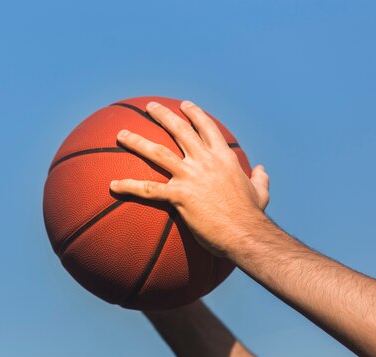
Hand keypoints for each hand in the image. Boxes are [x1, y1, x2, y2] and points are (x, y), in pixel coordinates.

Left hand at [110, 100, 269, 256]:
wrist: (246, 233)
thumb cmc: (252, 217)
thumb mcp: (260, 193)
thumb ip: (260, 178)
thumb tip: (262, 169)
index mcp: (223, 158)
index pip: (207, 128)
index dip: (195, 114)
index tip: (184, 105)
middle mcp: (205, 161)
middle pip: (179, 130)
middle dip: (163, 115)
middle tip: (149, 107)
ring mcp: (191, 177)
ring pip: (158, 152)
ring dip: (137, 141)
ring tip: (121, 135)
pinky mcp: (180, 196)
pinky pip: (149, 189)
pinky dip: (129, 186)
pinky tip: (113, 185)